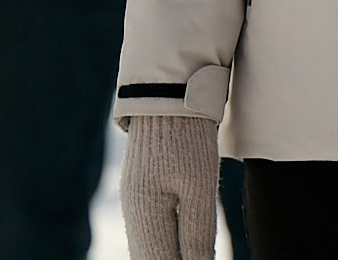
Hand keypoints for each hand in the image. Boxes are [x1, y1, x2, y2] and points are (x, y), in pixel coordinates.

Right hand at [119, 113, 218, 259]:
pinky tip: (183, 248)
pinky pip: (152, 232)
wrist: (171, 95)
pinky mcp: (143, 193)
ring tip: (197, 255)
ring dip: (172, 256)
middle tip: (204, 258)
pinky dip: (168, 245)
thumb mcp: (200, 187)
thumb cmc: (188, 139)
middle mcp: (133, 213)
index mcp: (143, 214)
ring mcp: (135, 203)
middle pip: (151, 259)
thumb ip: (198, 235)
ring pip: (150, 249)